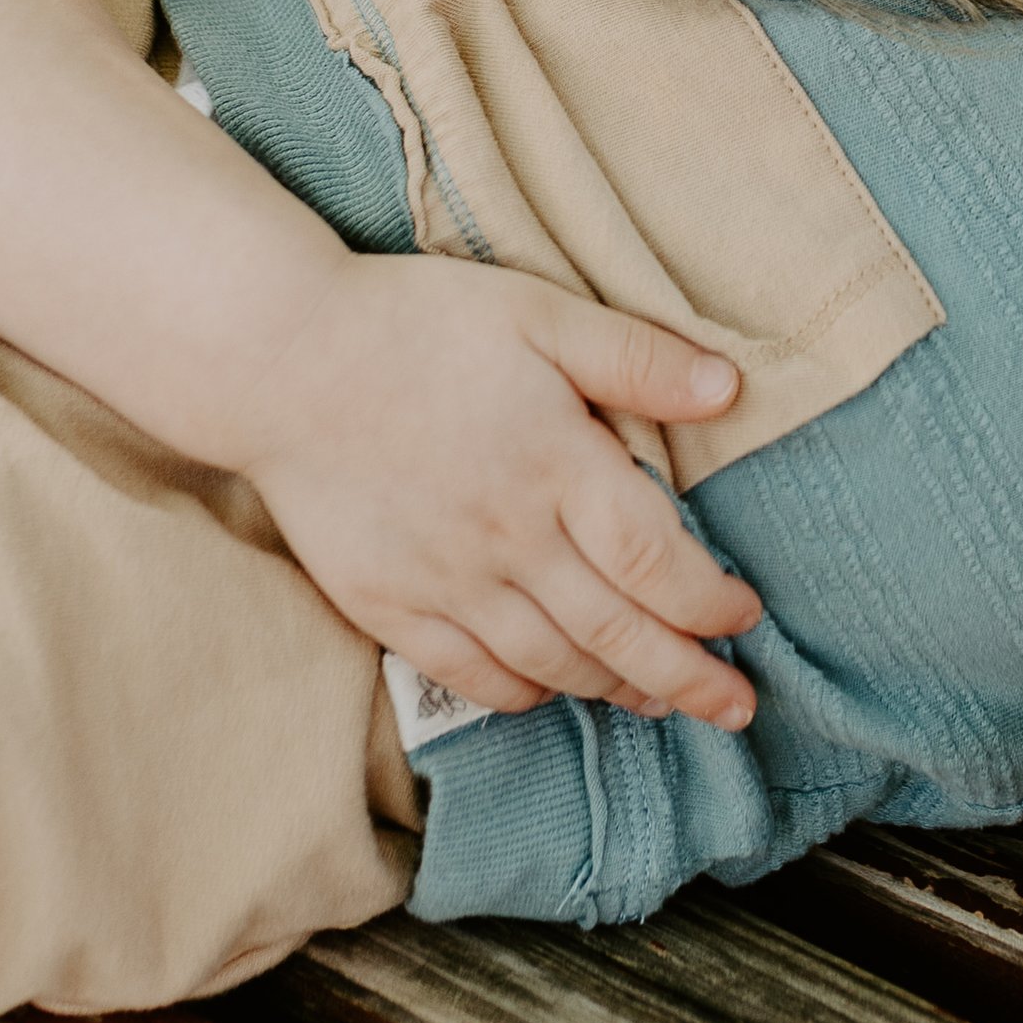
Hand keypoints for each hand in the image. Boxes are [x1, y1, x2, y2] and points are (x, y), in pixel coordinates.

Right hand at [224, 248, 761, 726]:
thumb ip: (637, 357)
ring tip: (660, 701)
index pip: (658, 563)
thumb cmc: (415, 324)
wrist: (278, 359)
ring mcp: (446, 581)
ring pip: (552, 664)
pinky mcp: (389, 604)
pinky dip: (523, 692)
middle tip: (736, 709)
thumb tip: (728, 389)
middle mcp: (510, 539)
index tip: (744, 616)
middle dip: (688, 679)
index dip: (710, 603)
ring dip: (616, 689)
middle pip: (618, 633)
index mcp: (557, 467)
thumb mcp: (540, 313)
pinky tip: (550, 690)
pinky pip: (471, 675)